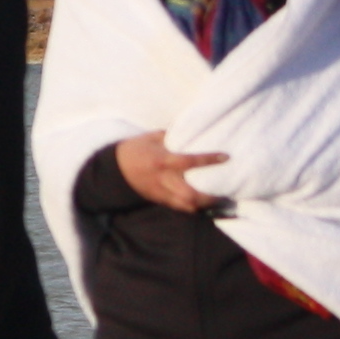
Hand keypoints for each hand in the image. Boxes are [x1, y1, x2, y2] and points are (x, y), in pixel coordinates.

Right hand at [115, 130, 229, 211]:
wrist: (114, 169)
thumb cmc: (134, 149)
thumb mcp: (151, 137)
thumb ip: (172, 136)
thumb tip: (192, 131)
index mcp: (162, 161)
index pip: (189, 162)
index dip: (208, 160)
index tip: (225, 157)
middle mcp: (163, 179)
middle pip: (190, 194)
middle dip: (209, 195)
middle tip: (224, 189)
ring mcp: (161, 192)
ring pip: (186, 205)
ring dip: (203, 204)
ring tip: (217, 198)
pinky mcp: (159, 199)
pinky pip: (180, 207)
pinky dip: (193, 206)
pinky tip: (203, 201)